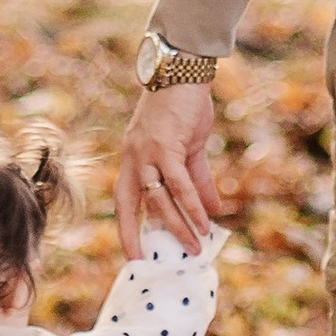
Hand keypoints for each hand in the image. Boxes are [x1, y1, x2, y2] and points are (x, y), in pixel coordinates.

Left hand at [116, 84, 226, 259]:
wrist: (183, 71)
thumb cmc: (183, 107)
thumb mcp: (187, 149)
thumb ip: (197, 180)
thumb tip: (211, 211)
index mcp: (132, 160)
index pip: (124, 201)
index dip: (127, 228)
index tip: (134, 255)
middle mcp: (132, 159)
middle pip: (130, 206)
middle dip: (137, 237)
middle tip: (148, 264)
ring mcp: (146, 153)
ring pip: (158, 200)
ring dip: (177, 226)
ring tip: (195, 248)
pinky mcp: (166, 146)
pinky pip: (178, 184)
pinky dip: (191, 205)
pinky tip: (203, 222)